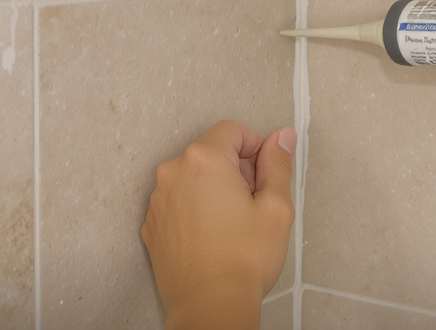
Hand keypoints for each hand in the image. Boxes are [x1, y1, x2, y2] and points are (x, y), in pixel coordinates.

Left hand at [141, 120, 295, 329]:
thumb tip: (282, 138)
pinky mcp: (152, 224)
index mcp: (204, 160)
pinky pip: (177, 202)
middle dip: (235, 169)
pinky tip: (212, 236)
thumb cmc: (242, 260)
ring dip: (213, 189)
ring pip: (192, 177)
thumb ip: (278, 164)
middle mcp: (174, 173)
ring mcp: (158, 199)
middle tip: (253, 202)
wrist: (209, 304)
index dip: (255, 146)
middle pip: (210, 152)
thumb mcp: (276, 207)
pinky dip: (194, 209)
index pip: (231, 130)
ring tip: (232, 223)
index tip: (265, 170)